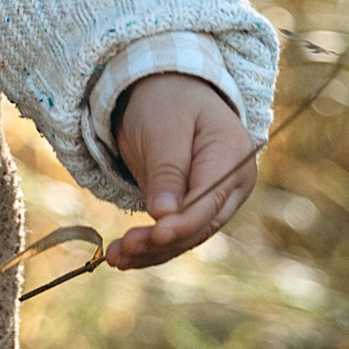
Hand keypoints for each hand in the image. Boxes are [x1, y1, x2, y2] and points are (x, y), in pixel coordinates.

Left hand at [105, 72, 257, 269]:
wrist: (168, 90)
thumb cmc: (169, 101)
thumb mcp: (164, 127)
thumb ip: (167, 170)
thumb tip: (165, 215)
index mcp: (232, 156)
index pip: (209, 200)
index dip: (183, 223)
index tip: (155, 234)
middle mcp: (232, 185)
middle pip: (200, 225)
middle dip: (161, 242)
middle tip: (123, 249)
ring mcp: (216, 200)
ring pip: (186, 237)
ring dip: (151, 251)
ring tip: (115, 258)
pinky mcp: (195, 210)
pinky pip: (175, 234)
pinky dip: (150, 247)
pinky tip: (123, 257)